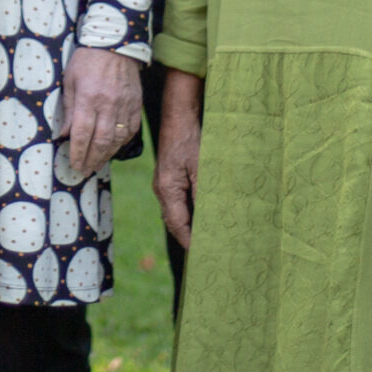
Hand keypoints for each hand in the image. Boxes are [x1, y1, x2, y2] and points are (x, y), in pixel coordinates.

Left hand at [60, 47, 142, 180]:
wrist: (115, 44)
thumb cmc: (87, 60)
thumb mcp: (70, 81)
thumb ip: (68, 109)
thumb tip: (65, 134)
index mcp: (89, 98)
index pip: (82, 133)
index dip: (78, 153)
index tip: (74, 165)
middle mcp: (108, 105)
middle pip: (101, 141)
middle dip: (91, 159)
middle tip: (84, 171)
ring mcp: (124, 106)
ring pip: (117, 139)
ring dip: (106, 155)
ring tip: (97, 164)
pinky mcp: (135, 105)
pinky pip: (130, 130)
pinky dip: (122, 143)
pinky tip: (113, 149)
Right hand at [153, 70, 204, 248]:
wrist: (179, 115)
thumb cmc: (189, 138)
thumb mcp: (201, 166)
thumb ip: (203, 193)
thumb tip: (208, 219)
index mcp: (167, 189)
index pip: (177, 224)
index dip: (190, 241)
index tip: (203, 256)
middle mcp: (162, 190)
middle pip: (175, 222)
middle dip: (190, 237)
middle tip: (209, 251)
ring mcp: (165, 184)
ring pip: (177, 213)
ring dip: (191, 225)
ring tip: (209, 238)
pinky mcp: (171, 178)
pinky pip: (179, 202)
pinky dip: (190, 212)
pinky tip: (204, 215)